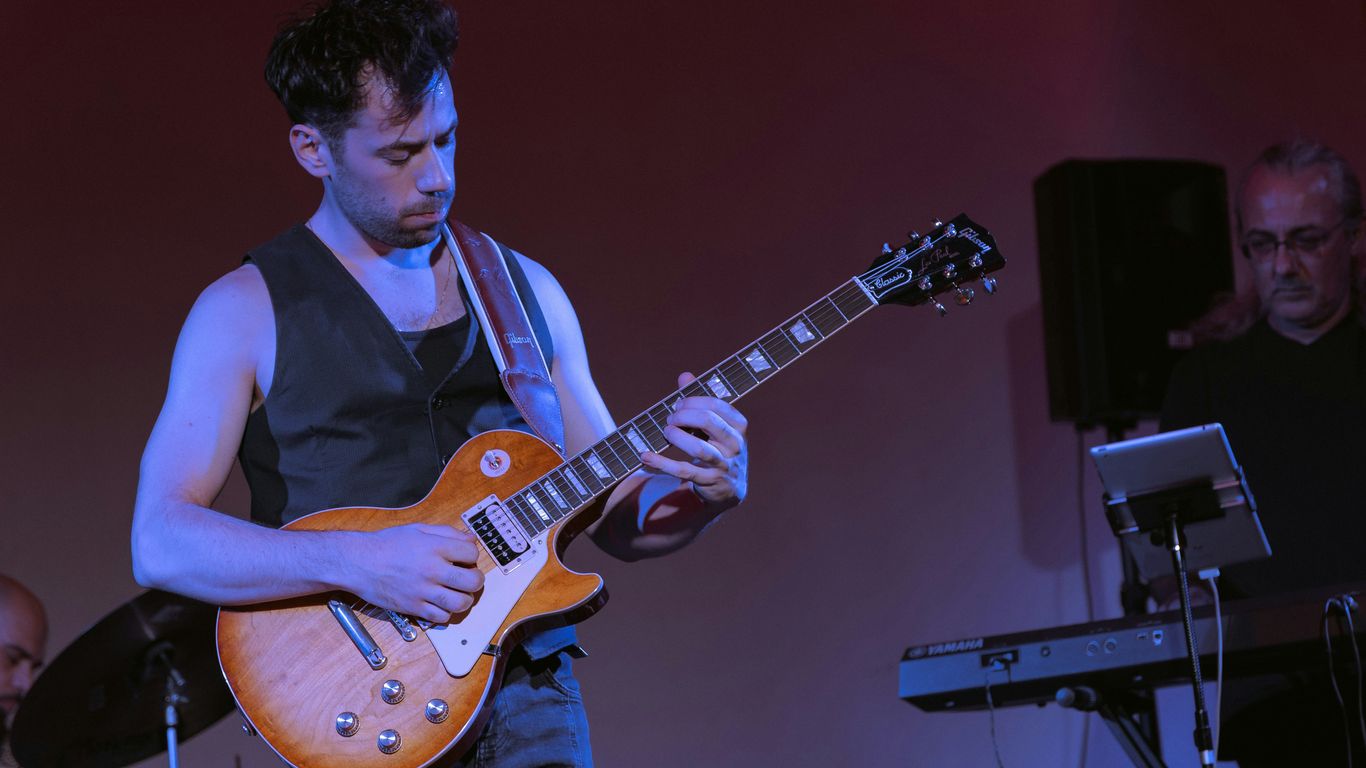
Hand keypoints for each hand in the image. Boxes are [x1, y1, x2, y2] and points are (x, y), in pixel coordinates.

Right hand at [343, 523, 483, 623]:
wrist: (359, 563)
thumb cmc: (386, 544)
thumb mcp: (417, 530)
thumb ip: (446, 533)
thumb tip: (470, 539)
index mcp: (435, 547)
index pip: (472, 553)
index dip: (471, 555)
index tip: (465, 557)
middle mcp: (432, 570)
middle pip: (473, 581)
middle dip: (476, 579)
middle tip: (468, 578)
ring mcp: (423, 591)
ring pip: (461, 603)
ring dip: (465, 598)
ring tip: (458, 593)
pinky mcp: (413, 608)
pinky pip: (441, 617)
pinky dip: (446, 612)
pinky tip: (441, 603)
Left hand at [640, 372, 748, 508]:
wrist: (729, 488)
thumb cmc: (718, 448)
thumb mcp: (715, 425)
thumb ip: (699, 400)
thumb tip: (685, 376)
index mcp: (738, 425)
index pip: (716, 404)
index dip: (692, 401)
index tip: (677, 404)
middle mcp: (735, 444)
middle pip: (708, 421)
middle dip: (683, 416)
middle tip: (670, 418)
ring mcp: (724, 464)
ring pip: (698, 448)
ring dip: (676, 436)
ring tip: (666, 431)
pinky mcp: (710, 481)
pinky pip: (684, 471)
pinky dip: (662, 463)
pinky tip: (646, 456)